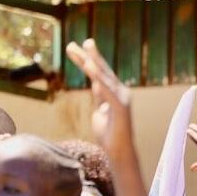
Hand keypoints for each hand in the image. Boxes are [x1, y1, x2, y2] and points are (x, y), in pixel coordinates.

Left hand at [65, 39, 132, 159]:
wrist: (119, 152)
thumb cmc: (109, 134)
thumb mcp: (101, 111)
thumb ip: (100, 97)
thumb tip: (95, 84)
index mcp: (114, 93)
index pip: (99, 73)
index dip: (86, 60)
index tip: (74, 49)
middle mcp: (121, 92)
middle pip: (102, 71)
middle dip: (89, 56)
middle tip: (77, 43)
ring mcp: (122, 100)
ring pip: (104, 78)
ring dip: (92, 63)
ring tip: (82, 51)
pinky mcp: (121, 108)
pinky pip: (107, 92)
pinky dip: (99, 79)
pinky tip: (91, 69)